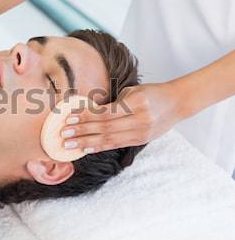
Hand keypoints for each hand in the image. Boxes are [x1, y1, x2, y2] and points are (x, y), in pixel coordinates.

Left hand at [60, 82, 183, 152]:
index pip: (106, 113)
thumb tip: (87, 111)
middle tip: (63, 133)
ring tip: (69, 144)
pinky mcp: (141, 140)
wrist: (177, 102)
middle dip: (81, 131)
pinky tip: (85, 148)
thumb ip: (113, 102)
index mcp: (137, 103)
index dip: (85, 116)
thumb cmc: (151, 92)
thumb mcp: (132, 91)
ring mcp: (142, 132)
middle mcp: (140, 119)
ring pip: (109, 139)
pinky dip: (98, 147)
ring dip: (86, 142)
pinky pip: (115, 145)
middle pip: (105, 128)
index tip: (68, 118)